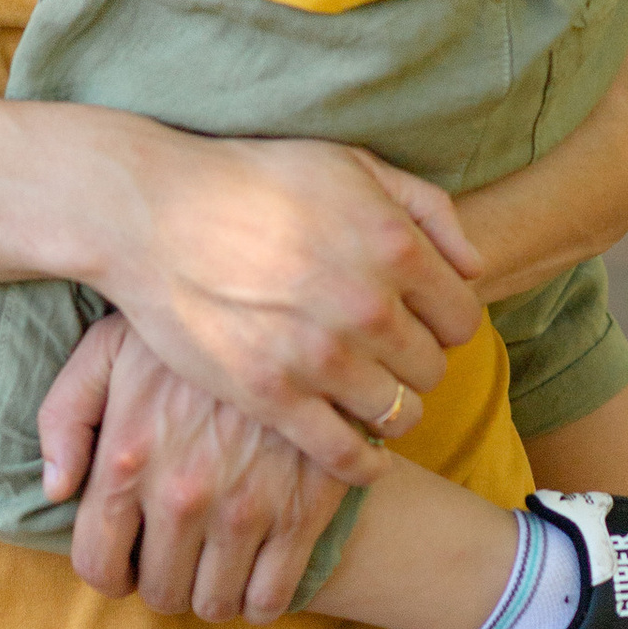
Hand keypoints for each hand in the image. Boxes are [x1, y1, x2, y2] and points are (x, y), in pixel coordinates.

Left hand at [40, 312, 351, 621]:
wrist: (295, 307)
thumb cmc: (191, 325)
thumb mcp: (107, 348)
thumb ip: (65, 416)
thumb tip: (56, 489)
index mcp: (125, 460)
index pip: (97, 566)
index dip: (111, 572)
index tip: (128, 560)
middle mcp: (179, 496)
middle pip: (160, 592)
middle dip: (164, 581)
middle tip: (178, 557)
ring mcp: (244, 508)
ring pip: (214, 604)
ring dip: (211, 594)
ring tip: (217, 564)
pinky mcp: (303, 512)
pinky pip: (272, 597)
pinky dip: (260, 600)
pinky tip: (257, 573)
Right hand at [82, 118, 482, 481]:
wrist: (152, 214)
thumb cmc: (251, 181)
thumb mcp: (348, 164)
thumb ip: (426, 208)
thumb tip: (475, 266)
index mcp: (393, 246)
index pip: (462, 318)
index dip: (442, 321)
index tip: (416, 322)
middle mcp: (366, 306)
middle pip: (433, 369)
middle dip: (414, 362)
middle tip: (382, 354)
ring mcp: (320, 357)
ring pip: (400, 414)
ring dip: (389, 407)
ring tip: (364, 393)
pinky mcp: (274, 397)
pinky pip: (347, 455)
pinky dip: (365, 464)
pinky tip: (362, 453)